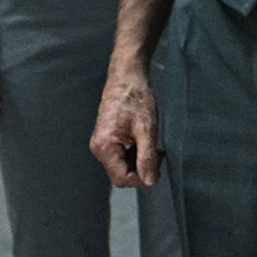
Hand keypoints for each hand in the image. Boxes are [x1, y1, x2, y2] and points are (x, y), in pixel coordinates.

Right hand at [87, 67, 159, 188]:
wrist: (127, 76)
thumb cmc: (136, 97)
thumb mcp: (146, 129)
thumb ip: (148, 157)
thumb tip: (150, 180)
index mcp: (104, 146)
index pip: (122, 178)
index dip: (142, 178)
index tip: (157, 166)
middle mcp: (98, 147)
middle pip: (120, 174)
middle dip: (141, 168)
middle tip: (157, 153)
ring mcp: (100, 142)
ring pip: (121, 165)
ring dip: (138, 160)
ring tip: (151, 144)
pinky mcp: (105, 137)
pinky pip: (119, 155)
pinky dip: (134, 153)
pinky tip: (143, 141)